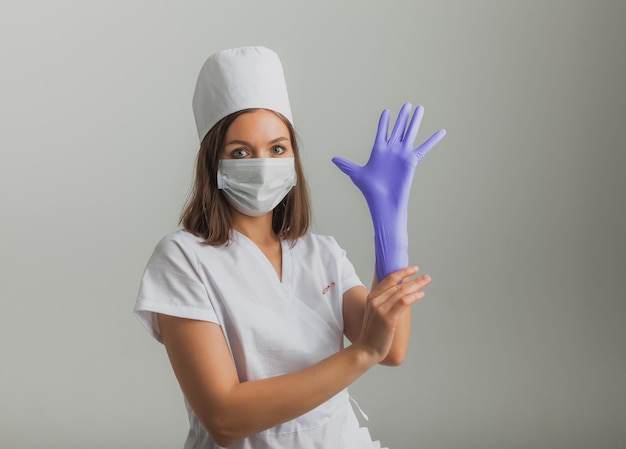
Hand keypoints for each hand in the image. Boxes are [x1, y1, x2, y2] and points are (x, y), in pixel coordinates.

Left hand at [332, 103, 445, 279]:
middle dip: (402, 116)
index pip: (382, 131)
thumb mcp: (356, 174)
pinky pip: (425, 147)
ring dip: (415, 120)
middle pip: (398, 128)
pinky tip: (442, 131)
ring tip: (420, 108)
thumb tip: (333, 159)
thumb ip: (346, 165)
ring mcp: (402, 154)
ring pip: (410, 133)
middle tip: (407, 104)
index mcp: (378, 150)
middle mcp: (392, 150)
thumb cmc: (370, 190)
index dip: (384, 121)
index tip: (386, 111)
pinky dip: (434, 139)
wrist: (383, 201)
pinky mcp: (412, 160)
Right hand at [355, 266, 430, 362]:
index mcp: (372, 297)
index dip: (402, 272)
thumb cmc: (373, 333)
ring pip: (401, 291)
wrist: (366, 349)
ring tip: (426, 281)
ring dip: (416, 284)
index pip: (388, 279)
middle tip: (426, 276)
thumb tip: (400, 297)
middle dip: (413, 278)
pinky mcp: (388, 318)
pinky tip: (421, 294)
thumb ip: (385, 303)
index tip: (413, 269)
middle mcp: (375, 300)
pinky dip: (413, 296)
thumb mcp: (376, 313)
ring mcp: (381, 309)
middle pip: (397, 284)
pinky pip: (402, 303)